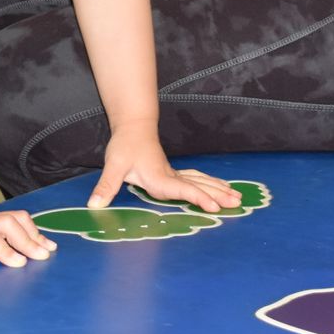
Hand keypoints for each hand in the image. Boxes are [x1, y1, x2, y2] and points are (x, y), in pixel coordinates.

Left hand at [88, 123, 240, 211]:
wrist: (134, 127)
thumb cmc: (125, 146)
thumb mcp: (114, 165)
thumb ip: (107, 186)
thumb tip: (95, 205)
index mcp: (159, 177)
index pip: (183, 189)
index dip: (199, 198)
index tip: (214, 206)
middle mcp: (170, 177)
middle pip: (199, 186)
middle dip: (219, 195)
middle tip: (238, 203)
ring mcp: (174, 174)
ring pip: (201, 181)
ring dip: (219, 189)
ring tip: (238, 198)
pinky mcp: (174, 174)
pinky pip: (197, 180)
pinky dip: (211, 185)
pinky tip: (222, 188)